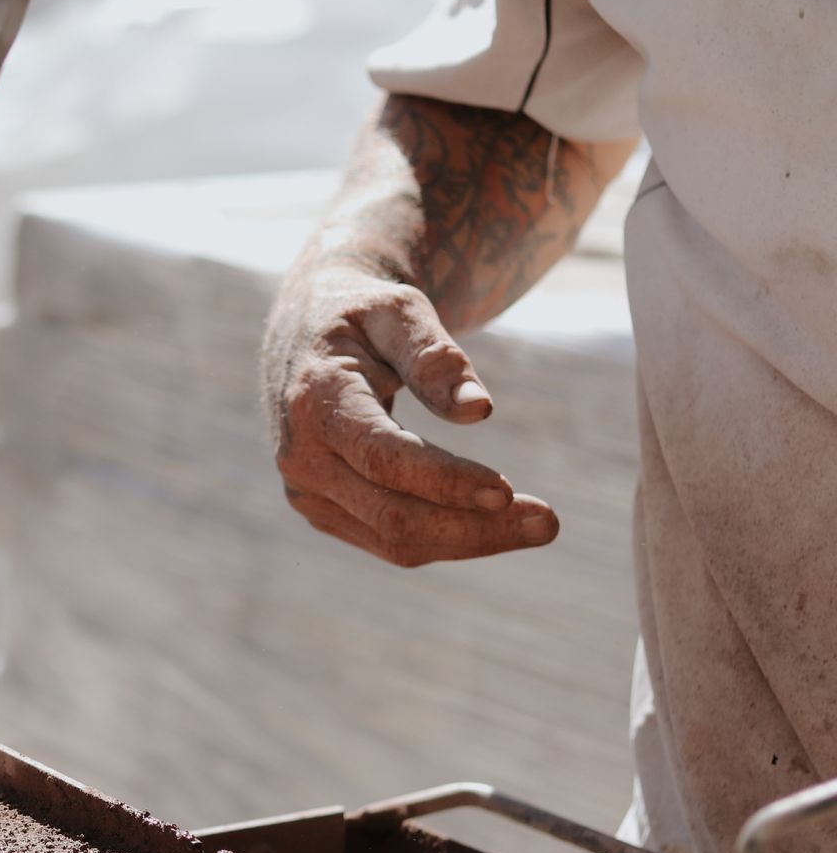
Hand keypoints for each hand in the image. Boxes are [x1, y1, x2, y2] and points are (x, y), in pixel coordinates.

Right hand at [262, 263, 557, 566]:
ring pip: (394, 541)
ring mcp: (308, 492)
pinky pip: (390, 540)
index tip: (508, 491)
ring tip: (536, 526)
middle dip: (473, 527)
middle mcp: (302, 458)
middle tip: (549, 523)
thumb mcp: (398, 311)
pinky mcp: (324, 510)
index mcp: (315, 401)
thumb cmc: (364, 315)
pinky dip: (447, 537)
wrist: (309, 334)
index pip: (382, 457)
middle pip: (393, 516)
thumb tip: (479, 410)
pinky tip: (493, 521)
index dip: (444, 480)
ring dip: (469, 540)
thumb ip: (435, 357)